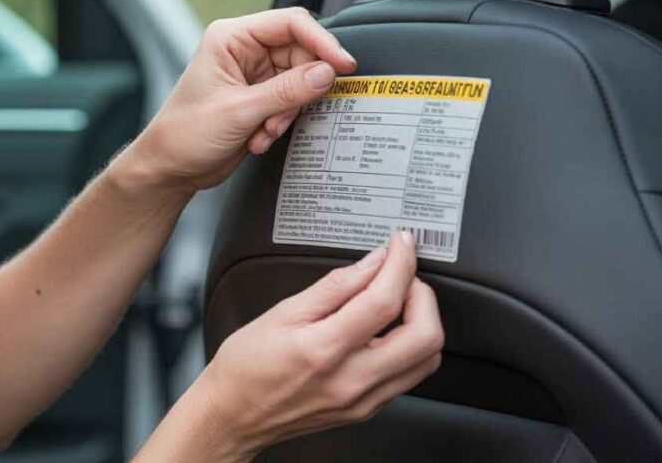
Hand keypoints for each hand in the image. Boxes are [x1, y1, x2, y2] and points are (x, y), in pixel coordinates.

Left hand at [133, 7, 356, 191]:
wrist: (169, 168)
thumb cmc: (183, 134)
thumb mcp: (239, 111)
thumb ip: (287, 92)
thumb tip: (326, 74)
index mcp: (231, 37)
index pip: (291, 23)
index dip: (322, 42)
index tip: (342, 64)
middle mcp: (244, 51)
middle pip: (300, 54)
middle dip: (300, 89)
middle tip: (290, 113)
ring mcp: (254, 75)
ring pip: (299, 82)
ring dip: (288, 112)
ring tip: (266, 130)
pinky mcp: (260, 99)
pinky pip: (290, 103)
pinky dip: (281, 123)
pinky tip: (260, 137)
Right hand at [198, 231, 443, 454]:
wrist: (233, 415)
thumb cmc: (246, 367)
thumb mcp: (283, 312)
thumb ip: (335, 286)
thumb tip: (372, 262)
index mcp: (324, 349)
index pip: (384, 301)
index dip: (401, 264)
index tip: (400, 245)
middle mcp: (350, 381)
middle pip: (425, 337)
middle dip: (423, 295)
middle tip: (403, 275)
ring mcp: (363, 400)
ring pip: (427, 359)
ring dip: (423, 321)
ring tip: (396, 300)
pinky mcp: (366, 409)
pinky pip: (410, 374)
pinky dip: (409, 343)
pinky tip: (386, 328)